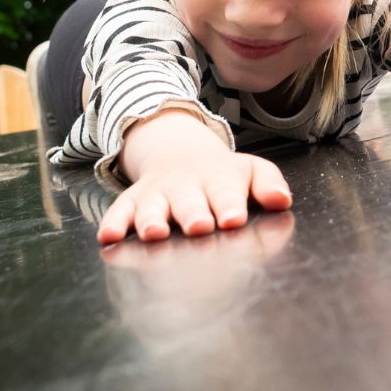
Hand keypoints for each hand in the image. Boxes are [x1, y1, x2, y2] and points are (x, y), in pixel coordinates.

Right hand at [99, 107, 291, 244]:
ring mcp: (157, 193)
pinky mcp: (132, 200)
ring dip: (152, 220)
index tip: (234, 219)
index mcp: (219, 178)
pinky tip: (109, 237)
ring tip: (154, 233)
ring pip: (152, 206)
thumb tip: (282, 201)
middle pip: (189, 200)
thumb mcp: (250, 171)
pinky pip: (119, 210)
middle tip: (199, 228)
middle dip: (193, 214)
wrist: (180, 153)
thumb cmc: (222, 174)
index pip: (226, 191)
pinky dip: (113, 223)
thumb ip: (268, 184)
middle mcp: (186, 186)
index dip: (230, 204)